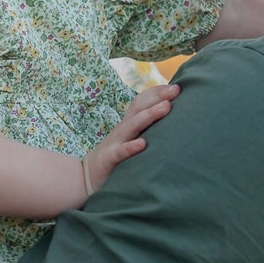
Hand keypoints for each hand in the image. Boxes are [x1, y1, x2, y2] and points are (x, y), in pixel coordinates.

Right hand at [81, 80, 178, 198]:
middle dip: (158, 97)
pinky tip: (142, 144)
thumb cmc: (116, 156)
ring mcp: (116, 142)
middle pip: (139, 108)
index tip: (175, 86)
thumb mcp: (130, 139)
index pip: (141, 102)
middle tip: (177, 89)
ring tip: (166, 107)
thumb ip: (145, 129)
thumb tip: (168, 120)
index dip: (156, 92)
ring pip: (132, 125)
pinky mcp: (110, 159)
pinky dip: (130, 147)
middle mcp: (123, 129)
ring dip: (150, 115)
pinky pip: (120, 152)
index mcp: (129, 124)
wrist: (86, 176)